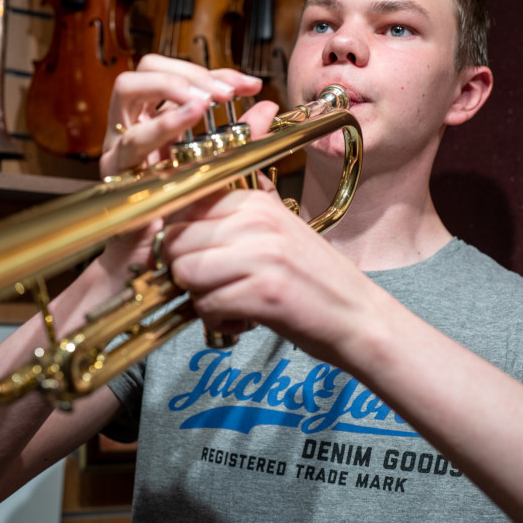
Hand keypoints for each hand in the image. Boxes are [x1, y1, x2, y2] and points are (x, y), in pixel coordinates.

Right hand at [94, 55, 266, 275]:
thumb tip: (268, 105)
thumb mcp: (218, 168)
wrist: (154, 263)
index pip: (176, 73)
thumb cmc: (182, 216)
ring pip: (128, 90)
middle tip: (223, 93)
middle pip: (145, 69)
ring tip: (206, 100)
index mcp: (156, 119)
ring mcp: (121, 145)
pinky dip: (162, 123)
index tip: (248, 85)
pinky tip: (190, 116)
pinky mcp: (118, 170)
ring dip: (171, 87)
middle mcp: (134, 126)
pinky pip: (133, 139)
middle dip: (187, 71)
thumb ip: (240, 136)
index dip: (212, 71)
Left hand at [161, 188, 378, 364]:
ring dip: (198, 297)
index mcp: (255, 201)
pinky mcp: (263, 292)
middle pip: (175, 241)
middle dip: (182, 271)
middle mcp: (256, 220)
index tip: (187, 258)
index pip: (182, 206)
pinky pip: (206, 306)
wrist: (360, 317)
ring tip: (226, 304)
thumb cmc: (310, 281)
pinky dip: (217, 321)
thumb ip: (225, 228)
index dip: (174, 239)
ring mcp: (260, 254)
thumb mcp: (272, 236)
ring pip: (184, 273)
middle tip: (209, 287)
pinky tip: (241, 320)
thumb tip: (163, 238)